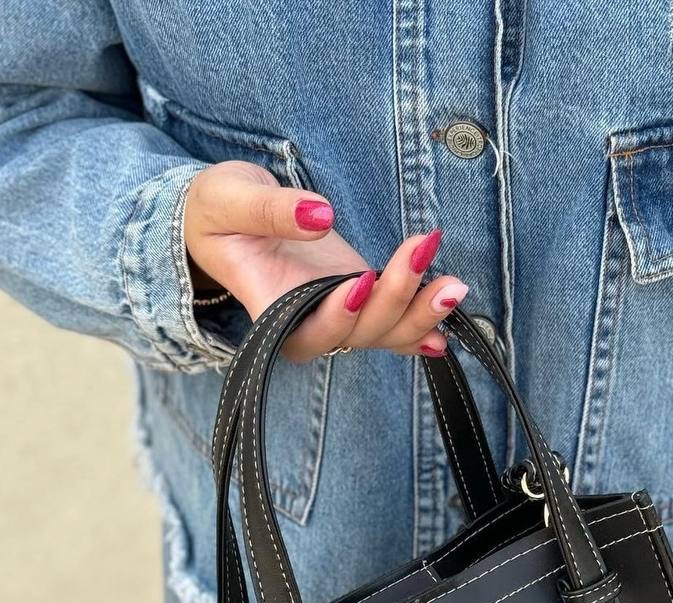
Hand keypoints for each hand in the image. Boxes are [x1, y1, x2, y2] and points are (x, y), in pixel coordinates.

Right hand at [184, 161, 467, 360]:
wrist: (227, 217)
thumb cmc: (219, 211)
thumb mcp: (229, 198)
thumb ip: (270, 210)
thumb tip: (320, 215)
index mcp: (269, 310)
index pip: (307, 330)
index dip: (338, 315)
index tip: (359, 279)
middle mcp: (306, 324)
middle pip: (358, 333)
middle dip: (394, 300)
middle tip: (421, 252)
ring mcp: (337, 317)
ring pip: (383, 334)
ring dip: (421, 314)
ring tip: (454, 285)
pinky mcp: (359, 303)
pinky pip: (393, 327)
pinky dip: (421, 328)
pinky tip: (450, 332)